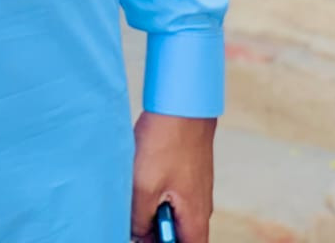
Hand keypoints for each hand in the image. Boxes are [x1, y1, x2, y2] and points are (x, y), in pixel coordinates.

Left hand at [130, 110, 215, 241]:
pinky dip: (156, 194)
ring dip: (153, 212)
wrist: (183, 104)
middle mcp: (200, 208)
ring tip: (136, 194)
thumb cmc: (167, 142)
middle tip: (134, 219)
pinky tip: (141, 177)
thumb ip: (139, 219)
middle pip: (179, 236)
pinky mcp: (188, 173)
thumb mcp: (144, 185)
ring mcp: (195, 189)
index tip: (141, 239)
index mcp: (195, 218)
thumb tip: (136, 235)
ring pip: (173, 215)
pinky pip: (172, 195)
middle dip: (155, 232)